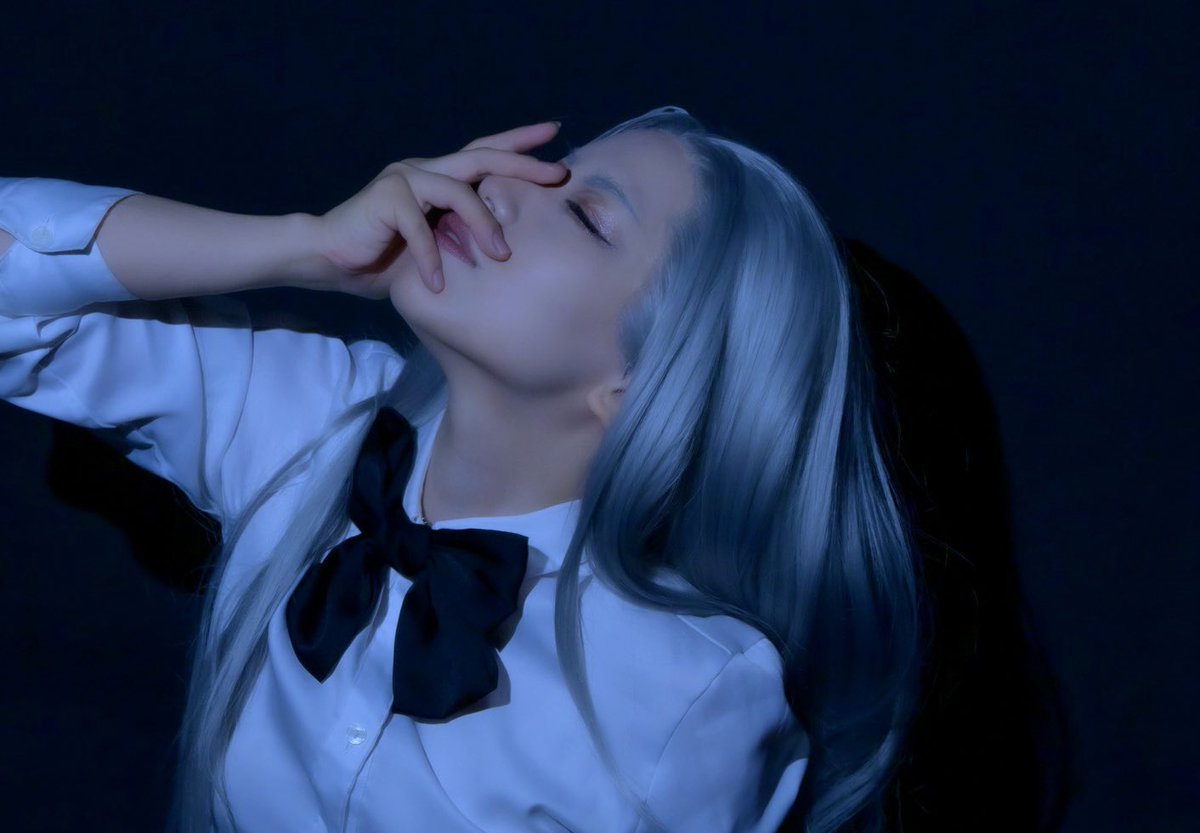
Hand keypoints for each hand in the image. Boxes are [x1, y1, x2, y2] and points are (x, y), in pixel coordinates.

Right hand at [305, 120, 567, 295]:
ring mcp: (404, 178)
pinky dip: (432, 257)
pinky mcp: (385, 198)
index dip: (519, 142)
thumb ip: (462, 239)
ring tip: (501, 257)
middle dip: (523, 164)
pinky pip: (419, 227)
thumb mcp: (436, 248)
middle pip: (481, 157)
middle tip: (558, 174)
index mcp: (439, 177)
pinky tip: (438, 284)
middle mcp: (425, 170)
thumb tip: (509, 253)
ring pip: (457, 190)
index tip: (556, 133)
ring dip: (483, 223)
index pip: (485, 152)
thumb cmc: (384, 258)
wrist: (328, 259)